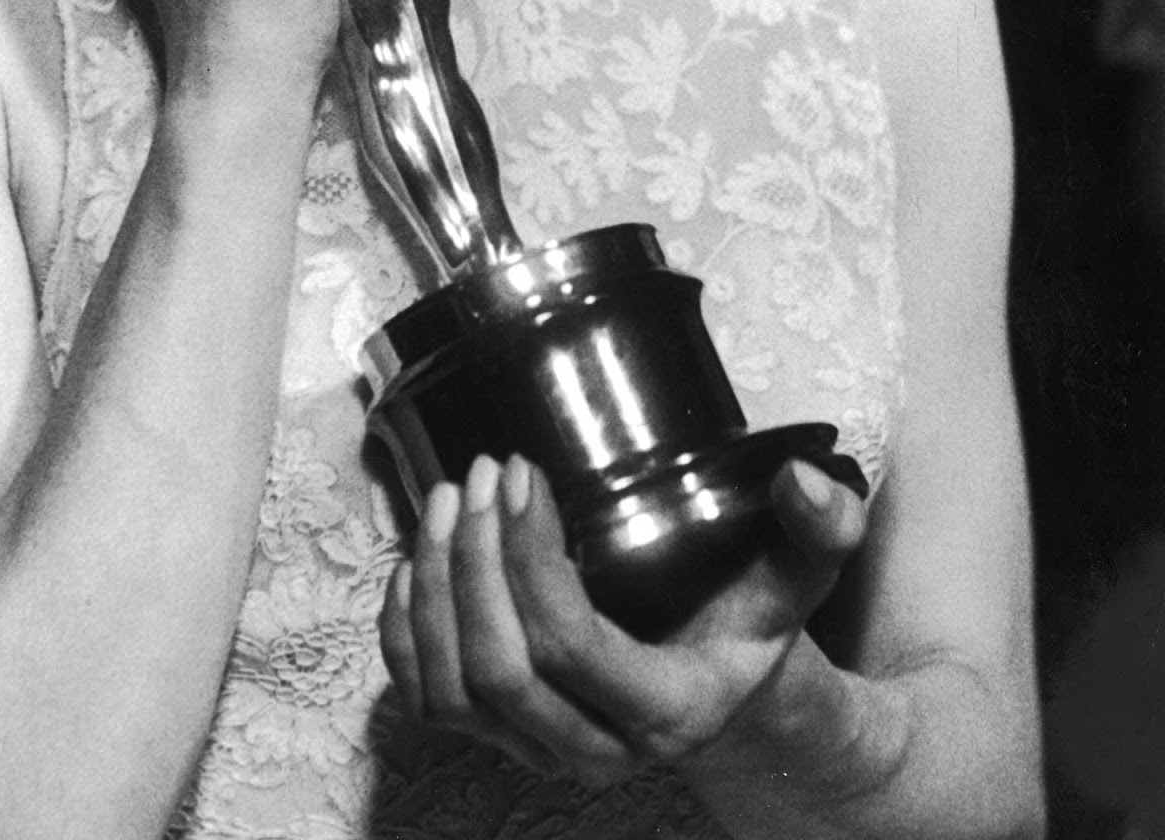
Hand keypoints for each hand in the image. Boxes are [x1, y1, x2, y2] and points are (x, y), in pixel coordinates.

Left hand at [380, 453, 865, 788]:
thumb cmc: (749, 634)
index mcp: (665, 713)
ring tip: (447, 500)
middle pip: (500, 668)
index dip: (532, 558)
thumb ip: (818, 534)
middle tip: (480, 473)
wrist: (730, 711)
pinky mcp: (500, 742)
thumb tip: (807, 479)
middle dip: (476, 562)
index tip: (524, 472)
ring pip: (453, 688)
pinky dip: (406, 633)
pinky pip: (428, 703)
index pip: (569, 646)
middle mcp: (594, 751)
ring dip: (436, 587)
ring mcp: (539, 754)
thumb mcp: (794, 585)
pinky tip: (416, 563)